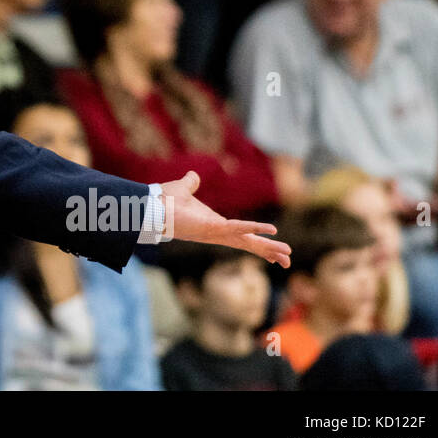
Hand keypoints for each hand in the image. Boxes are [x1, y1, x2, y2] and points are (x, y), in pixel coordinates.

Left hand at [161, 171, 290, 267]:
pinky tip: (272, 231)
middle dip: (267, 251)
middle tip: (287, 261)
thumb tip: (193, 176)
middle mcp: (217, 231)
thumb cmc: (163, 201)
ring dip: (267, 247)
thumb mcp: (183, 189)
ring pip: (246, 241)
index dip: (257, 241)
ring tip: (287, 256)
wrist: (150, 206)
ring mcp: (215, 231)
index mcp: (214, 224)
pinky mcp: (212, 227)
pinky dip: (253, 228)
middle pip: (247, 243)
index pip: (240, 235)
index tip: (273, 250)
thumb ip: (190, 183)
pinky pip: (237, 228)